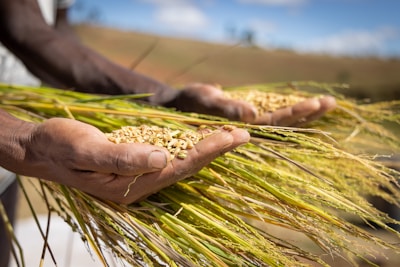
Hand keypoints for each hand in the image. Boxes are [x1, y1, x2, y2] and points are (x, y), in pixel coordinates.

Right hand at [22, 118, 248, 202]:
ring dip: (206, 147)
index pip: (179, 166)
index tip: (232, 136)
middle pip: (186, 165)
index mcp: (131, 183)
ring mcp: (139, 172)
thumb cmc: (61, 146)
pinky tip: (200, 136)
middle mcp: (140, 181)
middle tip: (243, 134)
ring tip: (231, 134)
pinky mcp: (136, 160)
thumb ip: (122, 157)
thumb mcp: (86, 150)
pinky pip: (169, 152)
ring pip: (181, 159)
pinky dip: (188, 143)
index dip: (208, 151)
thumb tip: (161, 156)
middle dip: (216, 149)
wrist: (44, 147)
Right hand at [170, 83, 335, 125]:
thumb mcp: (204, 101)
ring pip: (280, 121)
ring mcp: (248, 124)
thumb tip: (253, 115)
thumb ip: (226, 108)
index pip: (274, 124)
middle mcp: (248, 129)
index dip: (295, 114)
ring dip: (302, 113)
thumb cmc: (186, 102)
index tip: (316, 103)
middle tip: (330, 102)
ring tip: (326, 103)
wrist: (176, 105)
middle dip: (306, 114)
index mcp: (240, 128)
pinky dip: (288, 108)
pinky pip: (272, 114)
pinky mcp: (246, 116)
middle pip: (283, 125)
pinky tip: (302, 104)